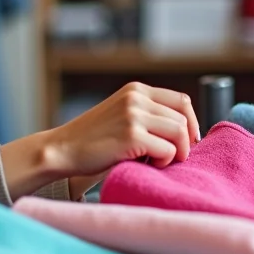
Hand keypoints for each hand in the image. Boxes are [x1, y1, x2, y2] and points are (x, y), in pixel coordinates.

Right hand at [50, 82, 200, 176]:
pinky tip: (147, 164)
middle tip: (174, 157)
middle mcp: (136, 98)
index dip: (191, 122)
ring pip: (180, 133)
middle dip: (185, 142)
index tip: (187, 141)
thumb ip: (147, 113)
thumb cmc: (93, 139)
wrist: (63, 149)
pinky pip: (167, 150)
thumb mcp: (121, 114)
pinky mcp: (131, 135)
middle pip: (183, 118)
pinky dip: (164, 161)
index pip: (182, 100)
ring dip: (176, 152)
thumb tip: (185, 130)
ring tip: (158, 161)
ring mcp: (133, 115)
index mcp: (136, 90)